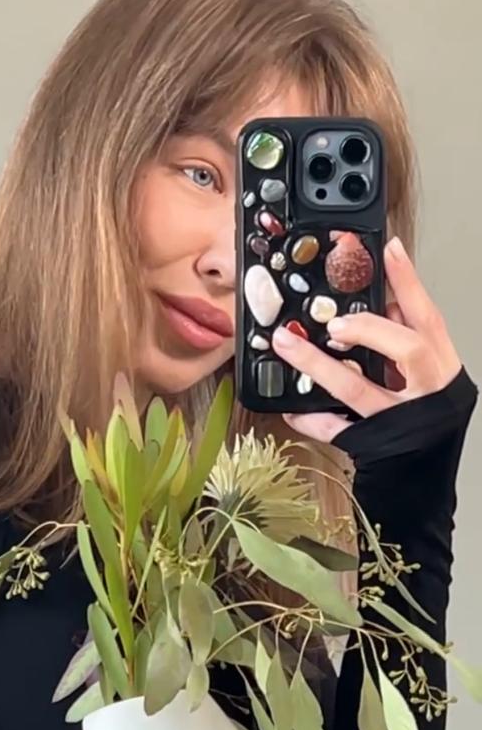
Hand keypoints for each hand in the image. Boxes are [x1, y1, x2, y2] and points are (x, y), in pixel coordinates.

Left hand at [273, 237, 462, 443]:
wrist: (422, 479)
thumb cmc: (425, 422)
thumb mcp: (426, 375)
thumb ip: (406, 339)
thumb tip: (384, 301)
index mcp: (442, 369)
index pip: (429, 317)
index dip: (410, 283)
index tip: (389, 250)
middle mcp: (426, 393)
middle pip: (406, 350)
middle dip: (368, 329)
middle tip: (335, 322)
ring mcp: (398, 421)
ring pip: (357, 389)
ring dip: (318, 364)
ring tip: (287, 344)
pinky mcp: (373, 444)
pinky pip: (336, 429)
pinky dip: (311, 417)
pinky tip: (290, 407)